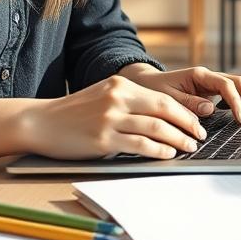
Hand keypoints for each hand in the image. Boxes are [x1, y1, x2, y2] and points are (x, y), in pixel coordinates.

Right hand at [22, 74, 207, 159]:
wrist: (40, 122)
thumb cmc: (74, 113)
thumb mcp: (104, 96)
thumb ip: (130, 102)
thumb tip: (164, 117)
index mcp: (121, 85)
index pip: (163, 97)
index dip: (185, 111)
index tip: (198, 122)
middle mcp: (118, 98)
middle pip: (165, 110)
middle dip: (188, 124)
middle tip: (200, 136)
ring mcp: (110, 119)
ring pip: (156, 128)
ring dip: (178, 139)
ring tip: (188, 147)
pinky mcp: (103, 140)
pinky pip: (140, 145)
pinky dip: (159, 151)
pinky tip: (167, 154)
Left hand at [119, 63, 240, 124]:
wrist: (147, 84)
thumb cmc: (154, 90)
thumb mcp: (167, 99)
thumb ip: (188, 104)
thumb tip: (210, 109)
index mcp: (199, 75)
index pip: (226, 85)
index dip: (237, 102)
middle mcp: (209, 76)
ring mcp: (213, 82)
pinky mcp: (214, 90)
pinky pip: (237, 90)